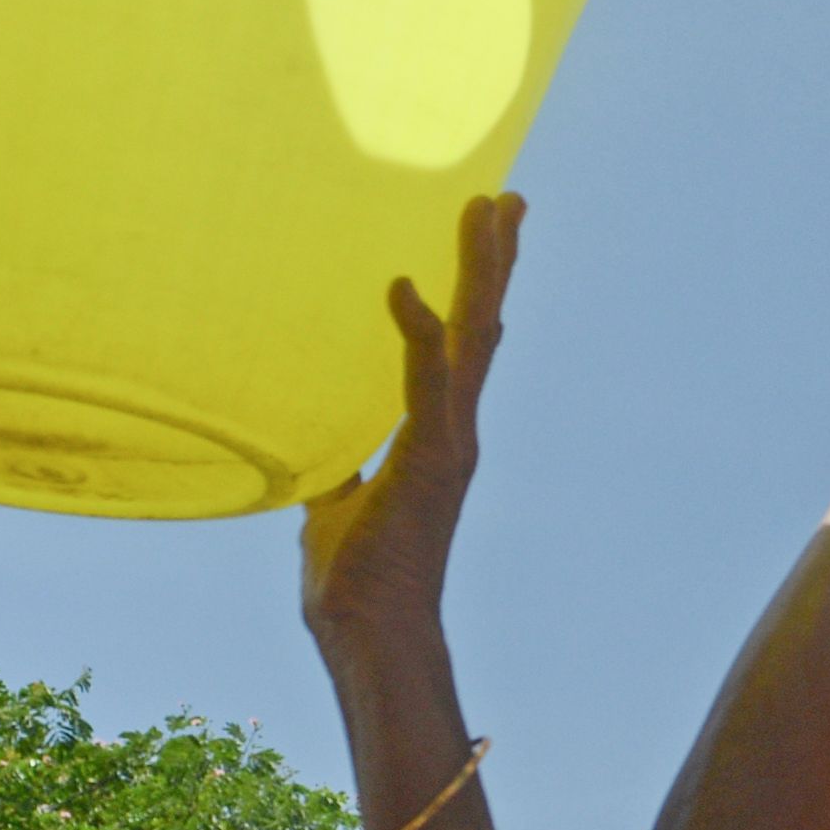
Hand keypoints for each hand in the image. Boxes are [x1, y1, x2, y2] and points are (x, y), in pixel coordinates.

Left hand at [301, 194, 516, 647]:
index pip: (459, 347)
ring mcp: (448, 444)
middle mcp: (454, 431)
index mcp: (436, 436)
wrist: (369, 630)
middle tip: (506, 199)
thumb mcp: (338, 506)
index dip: (472, 290)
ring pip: (472, 340)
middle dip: (493, 261)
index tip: (483, 236)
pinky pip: (423, 384)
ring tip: (489, 211)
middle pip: (481, 327)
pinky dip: (417, 334)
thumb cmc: (354, 579)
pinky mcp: (426, 461)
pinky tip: (404, 287)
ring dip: (480, 273)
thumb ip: (342, 469)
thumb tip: (323, 454)